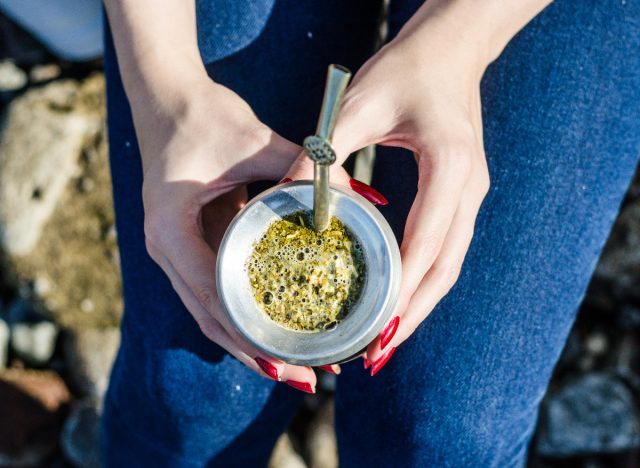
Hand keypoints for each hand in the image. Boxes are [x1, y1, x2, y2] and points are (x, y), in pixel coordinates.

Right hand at [134, 74, 323, 390]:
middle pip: (210, 318)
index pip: (211, 295)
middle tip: (304, 378)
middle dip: (255, 351)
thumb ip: (305, 168)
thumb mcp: (254, 140)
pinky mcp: (189, 246)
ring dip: (252, 341)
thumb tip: (364, 193)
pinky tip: (279, 328)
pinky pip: (217, 291)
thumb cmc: (205, 115)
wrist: (166, 99)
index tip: (288, 360)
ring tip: (296, 366)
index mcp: (171, 229)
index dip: (250, 332)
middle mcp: (165, 249)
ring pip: (212, 312)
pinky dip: (247, 314)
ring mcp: (175, 252)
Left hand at [285, 3, 492, 374]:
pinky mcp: (462, 194)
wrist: (451, 47)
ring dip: (419, 305)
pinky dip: (423, 281)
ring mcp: (472, 194)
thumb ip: (324, 154)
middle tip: (376, 352)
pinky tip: (397, 298)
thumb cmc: (405, 68)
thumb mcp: (357, 106)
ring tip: (385, 339)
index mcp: (448, 168)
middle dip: (411, 315)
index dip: (401, 293)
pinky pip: (445, 249)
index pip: (426, 246)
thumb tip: (286, 199)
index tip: (374, 329)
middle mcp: (470, 189)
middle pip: (445, 270)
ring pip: (449, 266)